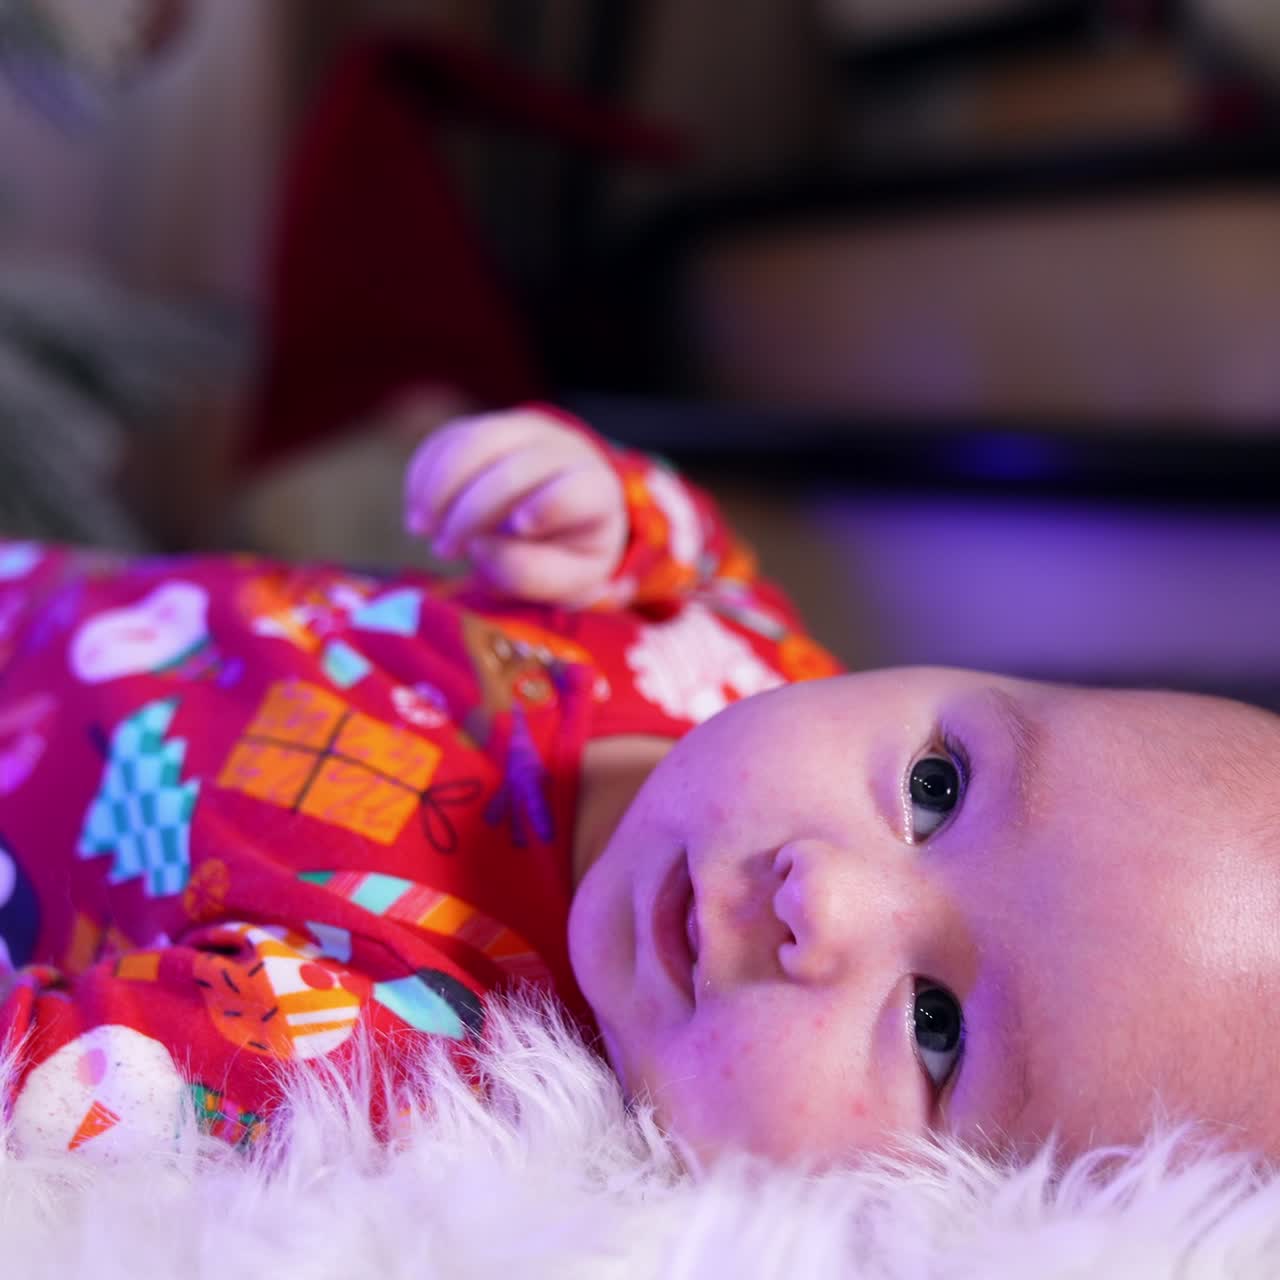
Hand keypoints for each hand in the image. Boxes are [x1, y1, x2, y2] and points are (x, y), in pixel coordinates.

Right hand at [404, 407, 626, 604]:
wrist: (563, 512)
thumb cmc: (566, 552)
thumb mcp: (566, 580)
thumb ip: (531, 573)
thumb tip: (481, 548)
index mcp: (597, 492)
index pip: (577, 489)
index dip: (548, 506)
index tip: (518, 529)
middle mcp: (564, 450)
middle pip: (515, 469)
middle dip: (471, 513)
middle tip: (445, 552)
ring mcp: (524, 430)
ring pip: (475, 442)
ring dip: (438, 488)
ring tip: (422, 530)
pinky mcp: (488, 426)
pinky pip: (449, 437)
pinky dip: (425, 472)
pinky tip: (419, 509)